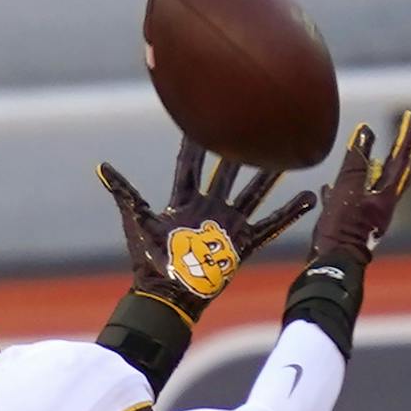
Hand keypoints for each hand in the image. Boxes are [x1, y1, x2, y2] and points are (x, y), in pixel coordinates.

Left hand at [99, 138, 315, 321]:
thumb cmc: (148, 263)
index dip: (197, 140)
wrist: (165, 298)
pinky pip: (270, 225)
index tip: (205, 111)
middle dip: (240, 147)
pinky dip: (290, 213)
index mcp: (184, 201)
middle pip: (228, 171)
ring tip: (289, 152)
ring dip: (270, 173)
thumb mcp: (137, 221)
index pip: (192, 163)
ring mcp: (227, 225)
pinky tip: (309, 198)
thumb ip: (125, 193)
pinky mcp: (241, 245)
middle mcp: (208, 208)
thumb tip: (101, 166)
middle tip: (255, 119)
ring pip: (254, 192)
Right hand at [311, 113, 410, 263]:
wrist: (331, 265)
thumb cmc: (341, 230)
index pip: (400, 159)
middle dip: (402, 152)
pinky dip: (347, 192)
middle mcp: (382, 207)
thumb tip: (365, 131)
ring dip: (377, 170)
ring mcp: (368, 218)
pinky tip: (332, 188)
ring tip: (375, 156)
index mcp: (385, 197)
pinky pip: (353, 202)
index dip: (405, 137)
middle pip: (396, 173)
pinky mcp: (352, 227)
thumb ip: (356, 160)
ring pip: (376, 187)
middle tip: (409, 133)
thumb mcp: (348, 189)